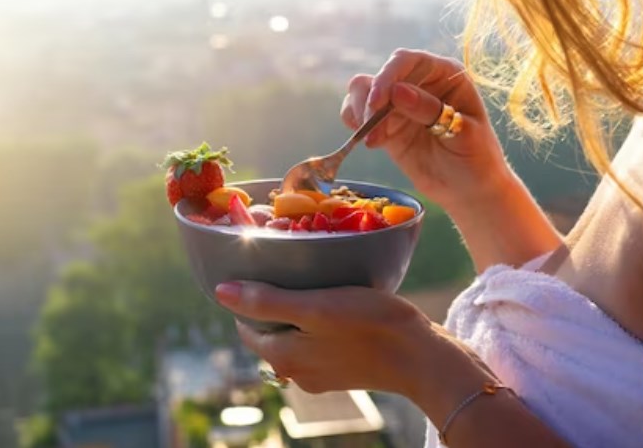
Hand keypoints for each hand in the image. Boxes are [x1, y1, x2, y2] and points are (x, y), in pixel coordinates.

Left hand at [214, 281, 485, 399]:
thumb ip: (267, 301)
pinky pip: (318, 342)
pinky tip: (336, 302)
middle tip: (290, 268)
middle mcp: (296, 373)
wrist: (423, 357)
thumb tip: (220, 292)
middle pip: (270, 331)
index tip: (263, 267)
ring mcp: (321, 374)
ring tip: (314, 280)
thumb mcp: (314, 306)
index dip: (249, 295)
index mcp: (283, 358)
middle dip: (274, 301)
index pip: (247, 326)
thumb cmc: (369, 325)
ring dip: (298, 310)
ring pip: (295, 335)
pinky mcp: (344, 370)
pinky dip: (319, 322)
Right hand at [342, 49, 509, 210]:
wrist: (470, 191)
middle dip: (369, 99)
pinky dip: (355, 124)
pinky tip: (370, 142)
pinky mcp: (386, 125)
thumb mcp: (462, 134)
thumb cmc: (477, 159)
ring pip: (363, 91)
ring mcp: (400, 104)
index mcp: (445, 74)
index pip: (408, 61)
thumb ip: (430, 110)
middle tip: (369, 128)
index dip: (388, 76)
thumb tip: (396, 91)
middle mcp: (419, 82)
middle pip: (381, 75)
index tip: (376, 103)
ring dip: (359, 111)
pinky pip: (359, 114)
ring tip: (373, 141)